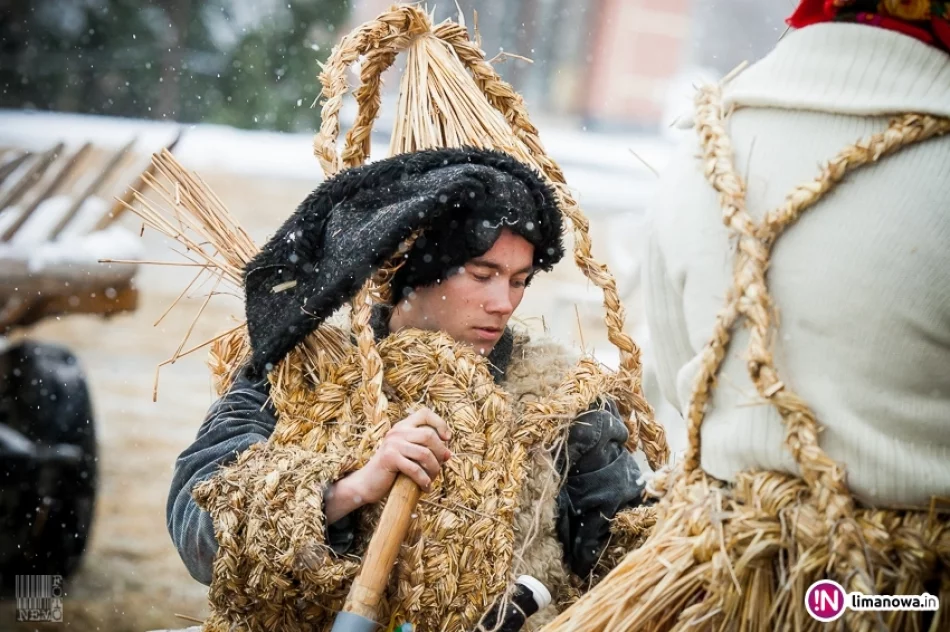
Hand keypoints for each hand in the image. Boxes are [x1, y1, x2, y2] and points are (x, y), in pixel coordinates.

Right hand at [325, 408, 451, 522]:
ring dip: (433, 469)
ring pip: (425, 453)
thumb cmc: (392, 470)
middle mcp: (397, 431)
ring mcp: (392, 444)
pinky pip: (415, 469)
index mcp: (402, 426)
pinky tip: (425, 487)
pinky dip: (424, 480)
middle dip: (439, 452)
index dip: (439, 423)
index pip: (424, 413)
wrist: (368, 483)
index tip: (447, 438)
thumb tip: (448, 454)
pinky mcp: (390, 458)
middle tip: (440, 466)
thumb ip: (425, 450)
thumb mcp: (409, 455)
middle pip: (429, 435)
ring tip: (431, 479)